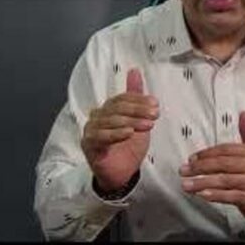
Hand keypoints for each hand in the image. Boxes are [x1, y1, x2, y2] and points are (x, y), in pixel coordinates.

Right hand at [81, 68, 158, 191]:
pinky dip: (116, 134)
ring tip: (148, 125)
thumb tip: (135, 71)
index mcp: (108, 108)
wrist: (122, 173)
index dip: (139, 100)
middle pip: (117, 108)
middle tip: (154, 114)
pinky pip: (101, 137)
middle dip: (138, 110)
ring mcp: (91, 130)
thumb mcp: (138, 120)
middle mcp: (97, 116)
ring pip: (111, 121)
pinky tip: (129, 133)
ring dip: (132, 122)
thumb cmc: (128, 147)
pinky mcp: (88, 145)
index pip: (122, 98)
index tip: (155, 104)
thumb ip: (135, 97)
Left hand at [179, 111, 244, 226]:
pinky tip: (202, 195)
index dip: (206, 153)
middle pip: (222, 164)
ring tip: (186, 185)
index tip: (191, 159)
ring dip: (202, 183)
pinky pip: (231, 196)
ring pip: (224, 180)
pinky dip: (216, 195)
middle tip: (184, 170)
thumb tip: (243, 113)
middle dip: (200, 167)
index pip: (225, 150)